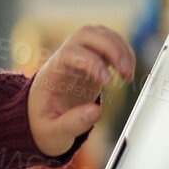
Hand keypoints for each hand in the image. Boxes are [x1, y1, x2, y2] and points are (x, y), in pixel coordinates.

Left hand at [27, 25, 135, 156]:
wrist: (41, 118)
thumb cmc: (44, 124)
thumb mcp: (53, 133)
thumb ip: (71, 124)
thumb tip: (96, 112)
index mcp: (51, 73)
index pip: (70, 53)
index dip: (92, 62)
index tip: (108, 82)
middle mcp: (64, 59)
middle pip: (86, 34)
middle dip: (111, 48)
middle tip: (125, 73)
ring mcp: (79, 57)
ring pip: (99, 34)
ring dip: (119, 48)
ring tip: (128, 75)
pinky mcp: (92, 60)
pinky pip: (108, 43)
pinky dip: (123, 52)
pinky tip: (127, 72)